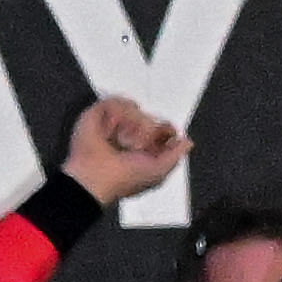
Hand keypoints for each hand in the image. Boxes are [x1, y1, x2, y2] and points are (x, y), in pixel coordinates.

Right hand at [61, 96, 190, 206]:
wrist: (94, 177)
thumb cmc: (123, 179)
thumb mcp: (158, 172)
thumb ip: (175, 155)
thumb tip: (187, 142)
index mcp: (141, 150)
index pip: (159, 131)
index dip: (165, 130)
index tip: (166, 132)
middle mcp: (126, 136)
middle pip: (147, 117)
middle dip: (147, 127)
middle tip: (138, 142)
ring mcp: (111, 125)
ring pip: (133, 108)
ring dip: (131, 121)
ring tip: (122, 138)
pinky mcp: (96, 116)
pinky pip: (114, 102)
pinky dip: (117, 113)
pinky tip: (113, 129)